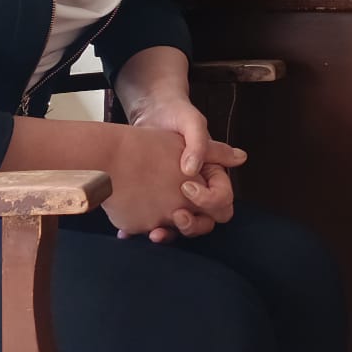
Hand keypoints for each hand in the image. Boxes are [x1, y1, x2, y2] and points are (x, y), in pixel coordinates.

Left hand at [121, 98, 245, 241]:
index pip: (223, 199)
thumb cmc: (175, 116)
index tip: (187, 186)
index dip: (209, 199)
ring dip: (169, 234)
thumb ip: (199, 144)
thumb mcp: (191, 124)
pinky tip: (128, 231)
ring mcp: (175, 199)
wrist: (146, 116)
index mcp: (212, 174)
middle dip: (192, 224)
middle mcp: (197, 192)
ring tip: (152, 233)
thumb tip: (195, 169)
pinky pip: (152, 224)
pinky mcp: (154, 204)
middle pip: (206, 221)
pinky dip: (141, 231)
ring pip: (179, 229)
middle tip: (176, 215)